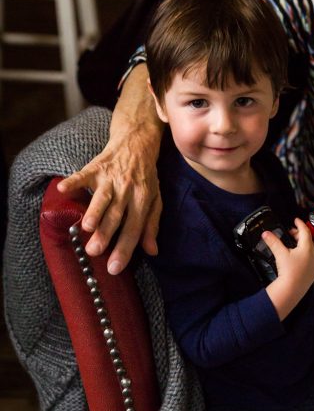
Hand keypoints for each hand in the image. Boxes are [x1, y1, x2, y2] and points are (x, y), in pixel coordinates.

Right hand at [57, 128, 161, 273]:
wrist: (137, 142)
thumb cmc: (145, 176)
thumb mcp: (154, 199)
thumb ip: (151, 225)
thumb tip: (152, 251)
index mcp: (143, 200)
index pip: (134, 228)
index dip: (125, 248)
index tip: (114, 268)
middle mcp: (128, 189)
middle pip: (116, 215)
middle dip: (106, 234)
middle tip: (94, 252)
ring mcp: (111, 178)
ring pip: (102, 197)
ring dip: (95, 210)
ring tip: (86, 227)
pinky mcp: (97, 166)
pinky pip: (84, 174)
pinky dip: (73, 180)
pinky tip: (63, 189)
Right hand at [264, 219, 313, 319]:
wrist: (292, 290)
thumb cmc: (288, 272)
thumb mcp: (280, 254)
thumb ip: (273, 241)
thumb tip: (266, 233)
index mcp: (308, 247)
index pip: (305, 231)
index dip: (300, 224)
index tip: (296, 220)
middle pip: (308, 239)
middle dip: (299, 235)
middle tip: (290, 234)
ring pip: (310, 248)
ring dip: (302, 244)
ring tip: (292, 245)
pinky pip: (311, 258)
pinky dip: (305, 254)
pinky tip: (297, 257)